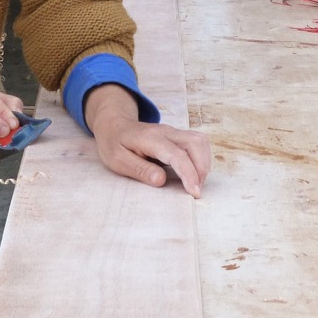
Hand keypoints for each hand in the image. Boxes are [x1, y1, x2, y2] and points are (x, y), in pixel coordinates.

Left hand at [85, 84, 210, 197]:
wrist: (114, 124)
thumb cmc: (114, 143)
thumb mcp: (117, 160)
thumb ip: (140, 170)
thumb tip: (161, 180)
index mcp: (150, 138)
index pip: (177, 155)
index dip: (189, 173)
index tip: (194, 192)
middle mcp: (166, 132)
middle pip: (195, 143)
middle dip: (202, 169)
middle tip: (196, 191)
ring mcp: (173, 132)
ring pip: (200, 141)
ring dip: (204, 163)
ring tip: (195, 183)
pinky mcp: (177, 136)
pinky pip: (196, 143)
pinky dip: (201, 158)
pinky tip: (194, 172)